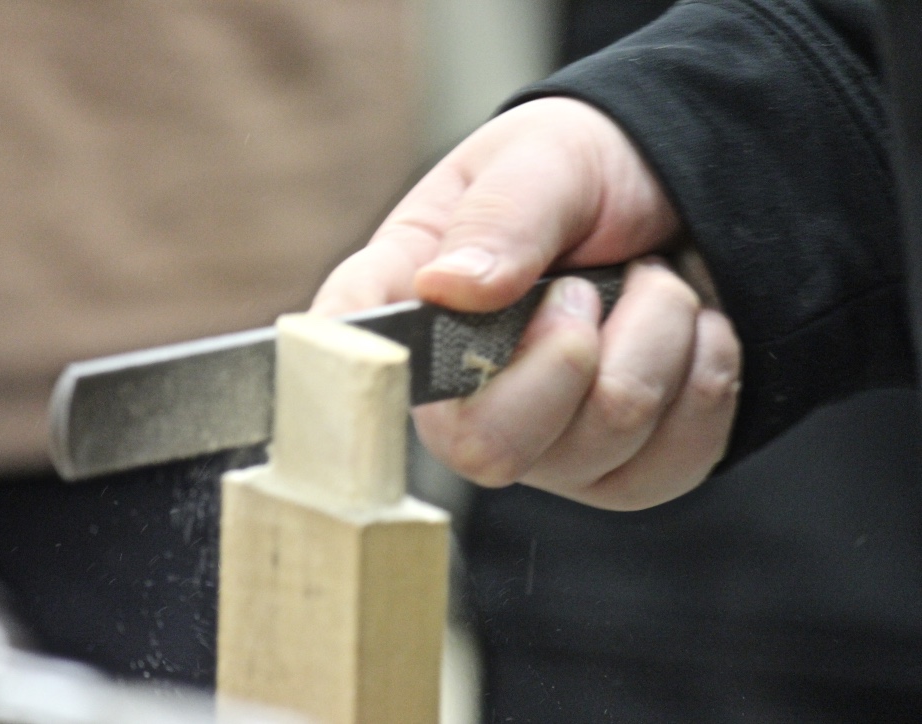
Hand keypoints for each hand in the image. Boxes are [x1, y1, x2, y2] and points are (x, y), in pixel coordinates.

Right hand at [311, 98, 740, 509]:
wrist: (683, 201)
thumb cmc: (590, 173)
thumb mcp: (546, 158)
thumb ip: (501, 218)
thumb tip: (448, 290)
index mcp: (414, 302)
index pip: (353, 355)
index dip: (364, 373)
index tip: (403, 351)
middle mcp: (460, 394)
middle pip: (487, 447)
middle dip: (575, 352)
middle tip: (588, 284)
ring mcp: (540, 445)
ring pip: (603, 440)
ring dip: (657, 337)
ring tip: (646, 283)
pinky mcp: (616, 472)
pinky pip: (669, 463)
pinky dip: (703, 376)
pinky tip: (687, 331)